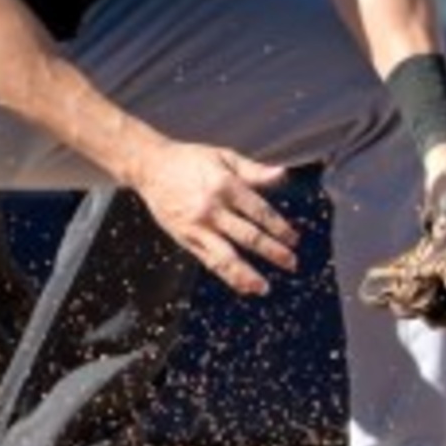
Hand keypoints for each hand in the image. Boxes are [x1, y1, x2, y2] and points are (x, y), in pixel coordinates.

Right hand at [125, 140, 296, 295]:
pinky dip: (227, 275)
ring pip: (226, 256)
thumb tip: (283, 174)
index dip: (279, 228)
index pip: (260, 212)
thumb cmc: (190, 160)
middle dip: (272, 252)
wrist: (150, 167)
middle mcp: (212, 209)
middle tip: (292, 264)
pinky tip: (242, 286)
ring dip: (247, 274)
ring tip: (264, 288)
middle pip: (248, 236)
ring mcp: (197, 227)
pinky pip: (209, 261)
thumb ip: (254, 170)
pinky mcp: (185, 239)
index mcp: (226, 186)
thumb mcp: (224, 157)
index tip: (294, 240)